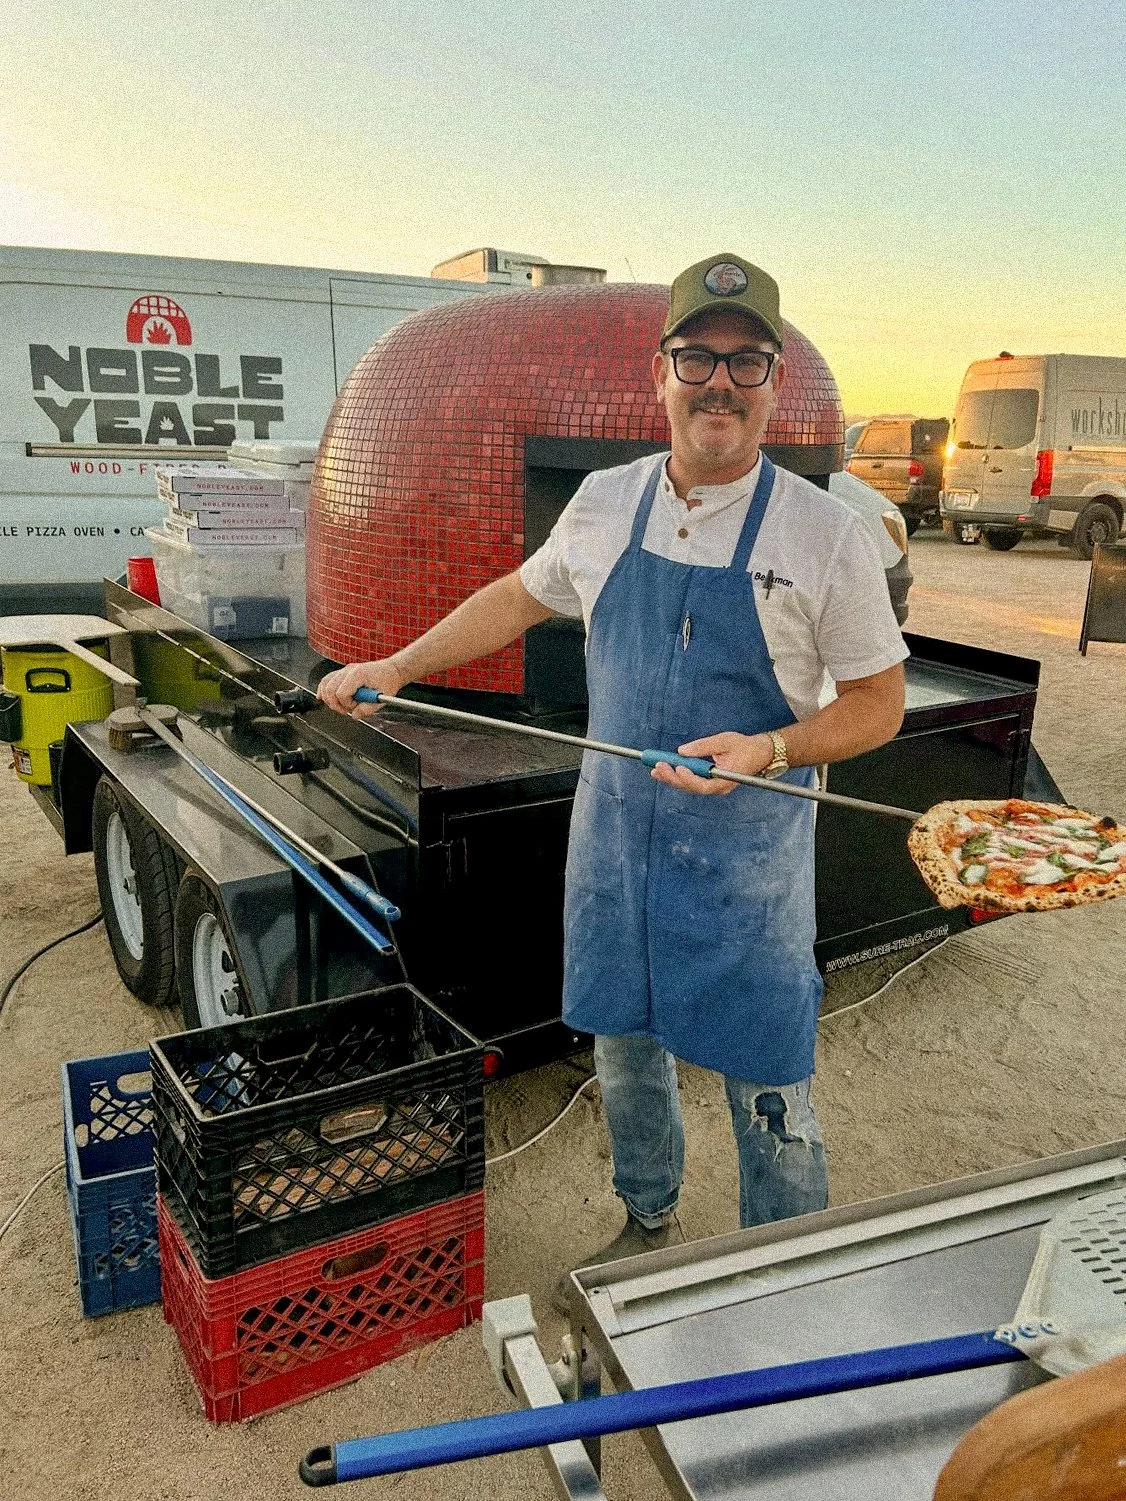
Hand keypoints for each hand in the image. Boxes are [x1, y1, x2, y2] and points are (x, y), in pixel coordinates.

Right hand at [316, 658, 405, 718]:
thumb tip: (354, 715)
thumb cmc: (389, 680)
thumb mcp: (383, 698)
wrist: (392, 670)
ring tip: (339, 706)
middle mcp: (349, 670)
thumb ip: (367, 708)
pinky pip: (327, 679)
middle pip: (330, 689)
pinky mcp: (343, 673)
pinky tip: (323, 697)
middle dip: (336, 704)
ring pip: (325, 683)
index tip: (354, 708)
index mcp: (359, 674)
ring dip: (329, 698)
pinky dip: (324, 689)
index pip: (341, 692)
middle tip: (346, 710)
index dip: (346, 704)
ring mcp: (345, 670)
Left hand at [650, 731, 774, 795]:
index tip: (678, 767)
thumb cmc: (745, 747)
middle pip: (692, 788)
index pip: (703, 785)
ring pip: (689, 786)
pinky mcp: (709, 782)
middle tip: (658, 767)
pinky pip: (691, 782)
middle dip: (673, 778)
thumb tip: (682, 751)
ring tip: (656, 769)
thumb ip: (703, 746)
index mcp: (725, 780)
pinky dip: (677, 776)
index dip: (688, 779)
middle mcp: (718, 788)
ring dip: (671, 778)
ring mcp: (713, 786)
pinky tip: (665, 771)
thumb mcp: (725, 741)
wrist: (759, 753)